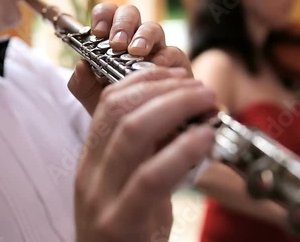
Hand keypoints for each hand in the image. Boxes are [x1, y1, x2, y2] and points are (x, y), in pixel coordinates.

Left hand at [68, 3, 191, 114]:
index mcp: (112, 40)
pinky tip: (155, 67)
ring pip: (153, 28)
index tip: (98, 31)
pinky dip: (163, 57)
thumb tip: (81, 66)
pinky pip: (173, 52)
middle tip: (116, 42)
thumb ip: (81, 83)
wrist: (140, 132)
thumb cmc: (116, 108)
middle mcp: (135, 40)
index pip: (108, 14)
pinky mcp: (176, 64)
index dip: (103, 16)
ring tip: (136, 52)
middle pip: (131, 14)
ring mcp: (157, 49)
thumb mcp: (91, 98)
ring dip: (143, 36)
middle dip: (123, 23)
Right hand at [74, 67, 215, 241]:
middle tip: (199, 87)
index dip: (144, 79)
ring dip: (176, 107)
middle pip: (120, 109)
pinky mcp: (121, 222)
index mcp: (91, 159)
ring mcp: (102, 198)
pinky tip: (205, 139)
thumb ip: (146, 153)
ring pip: (132, 132)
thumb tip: (181, 115)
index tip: (176, 73)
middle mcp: (91, 173)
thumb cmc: (127, 229)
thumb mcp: (128, 185)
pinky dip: (181, 150)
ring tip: (207, 103)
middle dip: (164, 87)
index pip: (108, 103)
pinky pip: (151, 176)